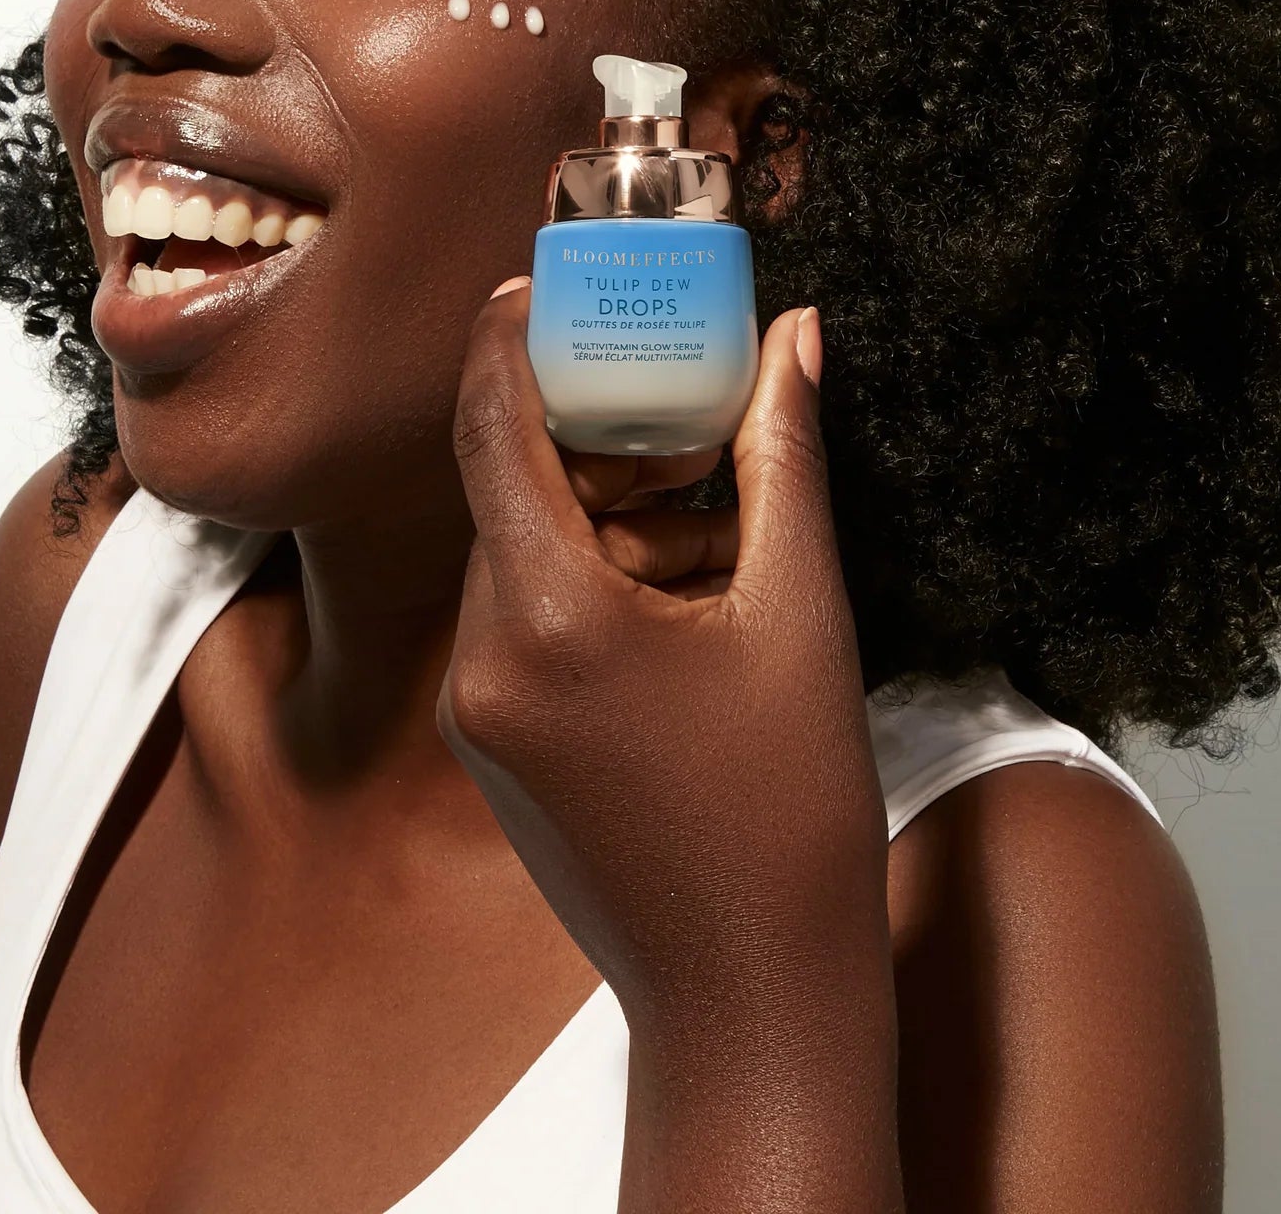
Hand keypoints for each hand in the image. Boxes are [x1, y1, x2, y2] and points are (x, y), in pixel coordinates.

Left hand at [437, 280, 892, 1050]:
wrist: (750, 998)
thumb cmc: (789, 815)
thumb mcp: (800, 615)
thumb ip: (783, 459)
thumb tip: (793, 339)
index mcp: (547, 617)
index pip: (494, 427)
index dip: (511, 337)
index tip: (541, 281)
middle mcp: (485, 662)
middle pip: (512, 488)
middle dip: (592, 431)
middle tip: (679, 401)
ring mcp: (480, 713)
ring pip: (524, 555)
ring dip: (607, 512)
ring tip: (714, 523)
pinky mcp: (496, 748)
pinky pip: (527, 620)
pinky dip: (594, 579)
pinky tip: (688, 595)